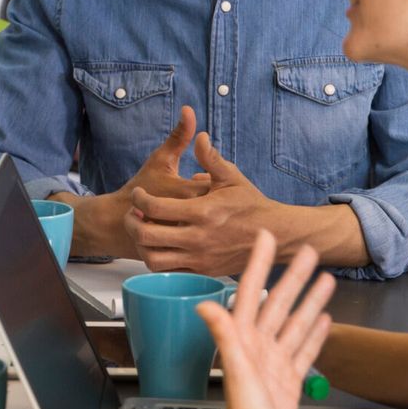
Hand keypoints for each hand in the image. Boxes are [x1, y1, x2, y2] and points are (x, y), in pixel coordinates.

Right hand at [67, 108, 210, 256]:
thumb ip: (178, 136)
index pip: (217, 185)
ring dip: (209, 220)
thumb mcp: (160, 159)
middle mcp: (187, 219)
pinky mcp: (181, 253)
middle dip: (216, 202)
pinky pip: (202, 244)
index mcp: (186, 193)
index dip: (214, 181)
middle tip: (208, 199)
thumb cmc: (142, 185)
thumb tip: (190, 110)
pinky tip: (192, 226)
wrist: (117, 222)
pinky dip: (200, 234)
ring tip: (199, 213)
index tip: (204, 181)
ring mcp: (184, 239)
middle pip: (219, 209)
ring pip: (212, 228)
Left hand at [126, 133, 273, 273]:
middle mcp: (199, 238)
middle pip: (148, 236)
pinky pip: (170, 272)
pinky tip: (159, 246)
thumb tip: (199, 136)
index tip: (138, 194)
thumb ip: (211, 158)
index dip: (139, 199)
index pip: (155, 207)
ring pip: (154, 259)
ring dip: (141, 245)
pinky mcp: (203, 271)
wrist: (275, 235)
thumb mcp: (232, 177)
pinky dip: (157, 260)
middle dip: (132, 223)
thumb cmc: (252, 204)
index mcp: (203, 211)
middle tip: (132, 213)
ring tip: (142, 231)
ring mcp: (200, 257)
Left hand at [198, 235, 334, 408]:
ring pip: (295, 322)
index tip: (266, 238)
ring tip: (326, 278)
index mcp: (241, 340)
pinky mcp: (289, 379)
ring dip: (310, 299)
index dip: (258, 263)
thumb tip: (206, 306)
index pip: (251, 292)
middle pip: (279, 302)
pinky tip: (323, 317)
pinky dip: (314, 333)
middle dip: (294, 276)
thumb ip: (224, 337)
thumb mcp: (236, 372)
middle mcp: (256, 347)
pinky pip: (304, 348)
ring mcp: (274, 362)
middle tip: (309, 251)